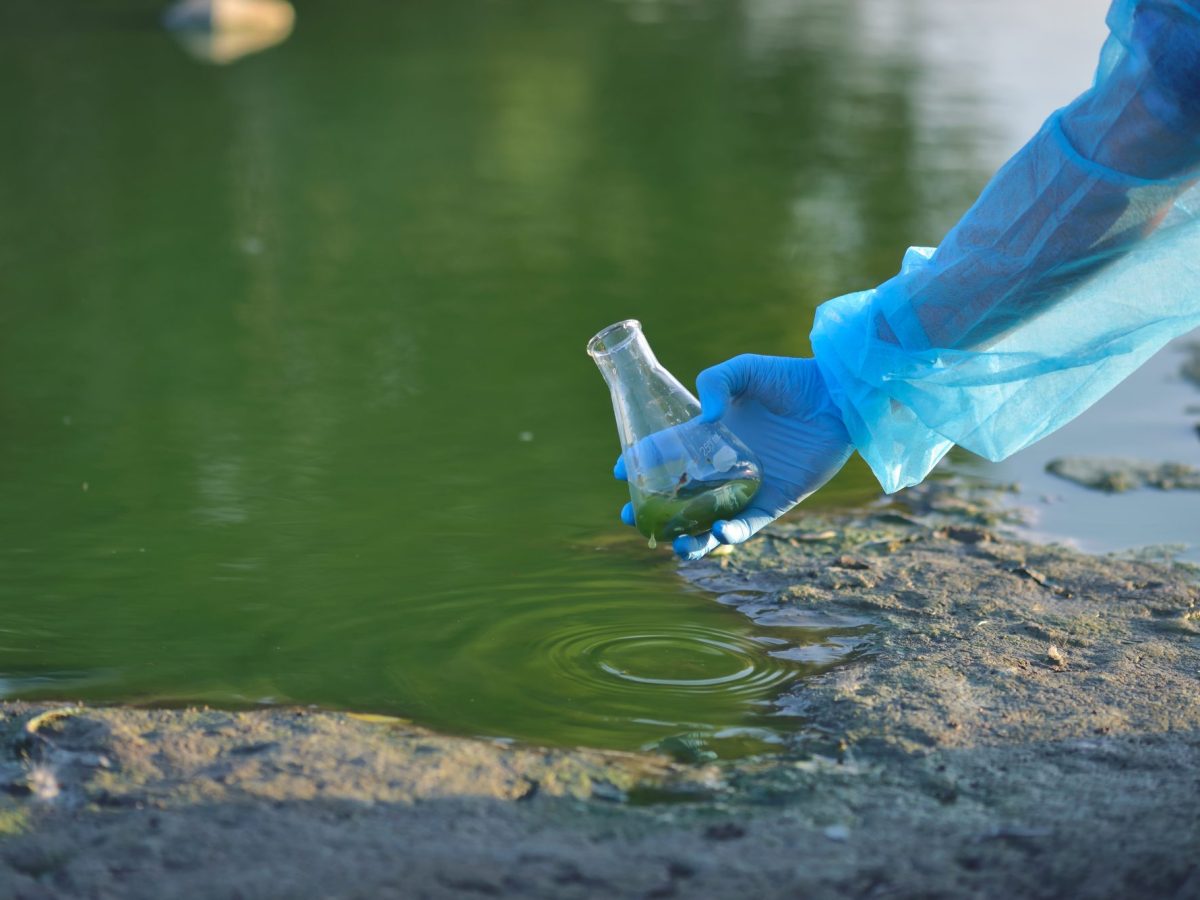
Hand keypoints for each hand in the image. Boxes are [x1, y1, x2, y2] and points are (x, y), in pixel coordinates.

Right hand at [615, 355, 853, 559]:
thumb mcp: (743, 370)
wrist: (836, 396)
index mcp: (709, 436)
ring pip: (709, 522)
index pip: (666, 453)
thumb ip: (715, 382)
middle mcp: (723, 466)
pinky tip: (718, 533)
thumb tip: (705, 421)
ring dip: (691, 537)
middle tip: (631, 517)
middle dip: (653, 511)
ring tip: (674, 546)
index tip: (619, 472)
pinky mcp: (775, 501)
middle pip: (679, 497)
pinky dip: (732, 535)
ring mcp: (747, 487)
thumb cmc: (790, 378)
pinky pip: (750, 526)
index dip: (640, 463)